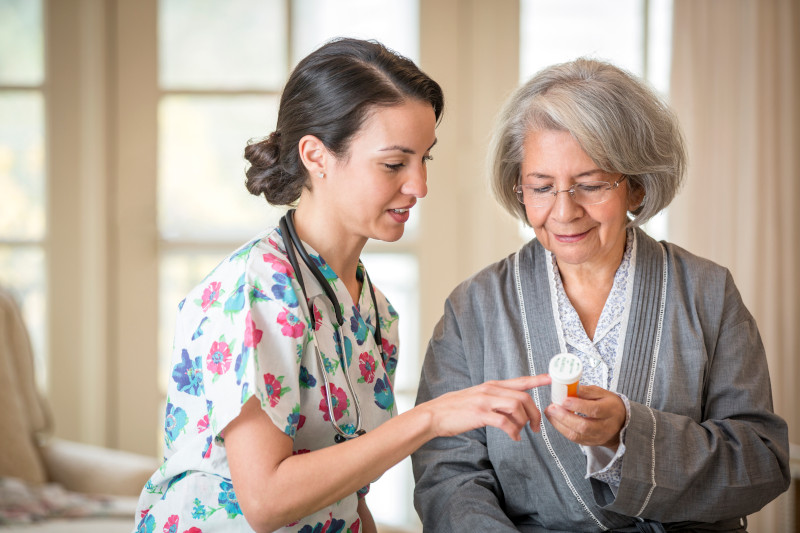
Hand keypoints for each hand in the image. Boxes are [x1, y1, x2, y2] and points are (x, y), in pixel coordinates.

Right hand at [422, 374, 550, 440]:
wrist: (435, 414)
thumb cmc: (456, 408)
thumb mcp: (477, 397)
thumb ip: (495, 399)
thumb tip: (512, 409)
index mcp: (491, 385)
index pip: (519, 381)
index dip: (537, 380)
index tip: (551, 379)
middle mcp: (490, 390)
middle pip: (523, 397)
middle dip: (534, 413)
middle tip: (537, 426)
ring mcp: (485, 401)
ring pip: (516, 407)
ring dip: (524, 422)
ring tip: (522, 433)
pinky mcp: (480, 414)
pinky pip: (504, 422)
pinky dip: (513, 431)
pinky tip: (514, 437)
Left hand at [544, 385, 625, 449]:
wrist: (619, 423)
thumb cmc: (608, 405)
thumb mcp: (601, 393)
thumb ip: (586, 391)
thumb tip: (570, 388)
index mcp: (611, 410)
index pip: (594, 410)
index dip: (578, 405)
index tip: (564, 400)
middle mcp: (606, 427)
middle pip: (584, 426)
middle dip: (565, 417)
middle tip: (552, 407)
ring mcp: (598, 437)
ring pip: (577, 435)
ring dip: (560, 424)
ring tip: (550, 412)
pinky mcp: (590, 443)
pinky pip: (574, 439)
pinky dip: (562, 429)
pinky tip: (554, 420)